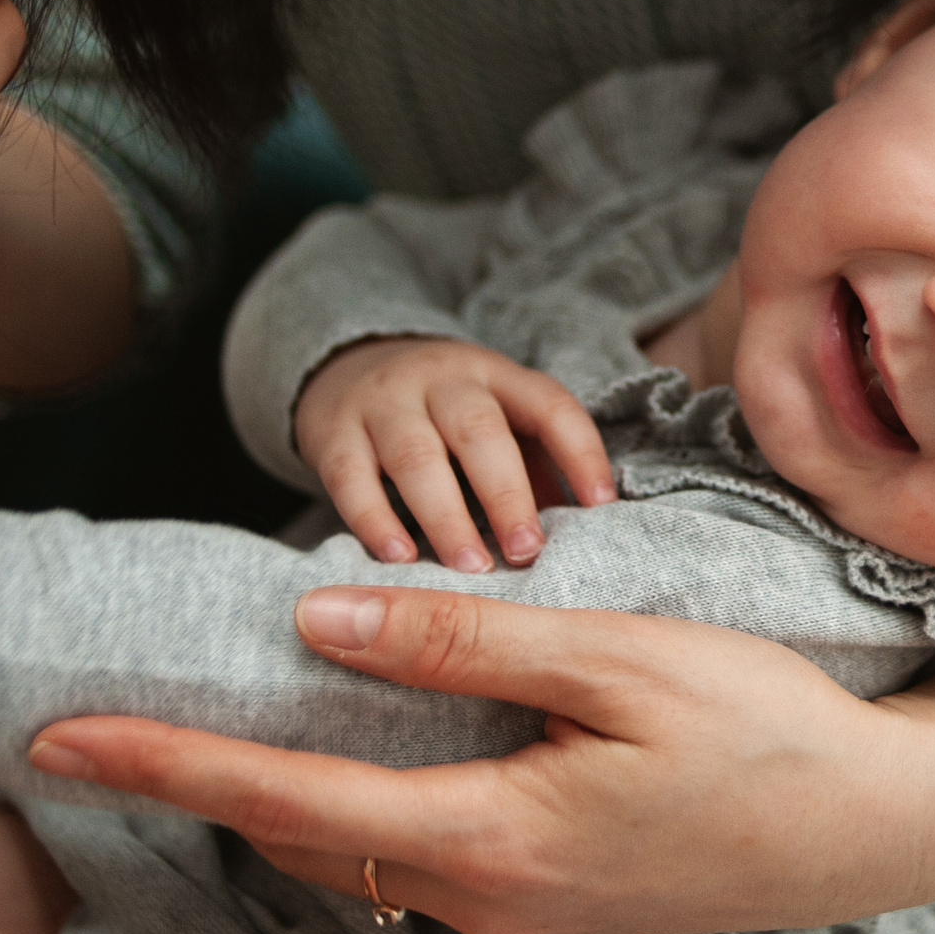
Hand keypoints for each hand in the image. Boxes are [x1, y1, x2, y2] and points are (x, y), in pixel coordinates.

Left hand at [21, 483, 934, 933]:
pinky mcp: (554, 905)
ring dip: (279, 801)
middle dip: (202, 789)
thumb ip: (462, 638)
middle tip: (118, 720)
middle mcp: (480, 900)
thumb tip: (318, 617)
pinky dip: (357, 811)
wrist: (881, 824)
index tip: (56, 737)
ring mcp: (519, 916)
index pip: (280, 802)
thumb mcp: (617, 656)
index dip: (163, 765)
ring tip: (219, 725)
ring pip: (356, 860)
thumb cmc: (766, 730)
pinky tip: (364, 749)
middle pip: (300, 846)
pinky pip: (416, 863)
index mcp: (482, 839)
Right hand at [294, 338, 616, 568]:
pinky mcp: (332, 432)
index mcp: (497, 377)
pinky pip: (351, 475)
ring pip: (416, 455)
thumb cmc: (444, 415)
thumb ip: (537, 469)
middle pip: (480, 430)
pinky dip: (374, 520)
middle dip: (506, 493)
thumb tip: (582, 533)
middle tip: (526, 552)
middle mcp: (443, 381)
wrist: (347, 365)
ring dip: (446, 517)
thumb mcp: (497, 421)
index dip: (580, 453)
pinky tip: (398, 560)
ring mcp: (384, 402)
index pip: (549, 405)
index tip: (602, 507)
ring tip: (471, 568)